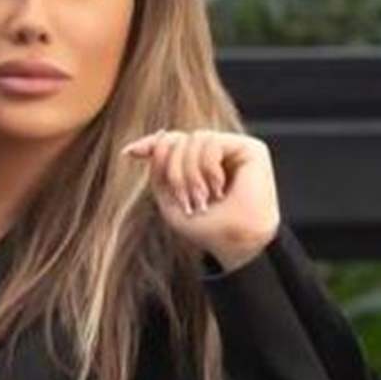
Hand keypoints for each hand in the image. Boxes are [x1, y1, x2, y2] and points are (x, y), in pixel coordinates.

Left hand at [121, 129, 279, 271]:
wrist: (236, 244)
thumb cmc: (207, 228)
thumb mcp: (170, 199)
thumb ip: (161, 168)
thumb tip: (161, 135)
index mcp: (199, 165)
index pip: (173, 142)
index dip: (152, 144)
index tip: (129, 153)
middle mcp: (216, 154)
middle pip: (178, 141)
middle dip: (173, 171)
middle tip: (186, 201)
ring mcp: (234, 149)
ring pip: (193, 139)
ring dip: (190, 174)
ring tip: (203, 199)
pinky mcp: (250, 148)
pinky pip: (212, 142)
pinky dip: (208, 168)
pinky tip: (219, 188)